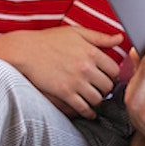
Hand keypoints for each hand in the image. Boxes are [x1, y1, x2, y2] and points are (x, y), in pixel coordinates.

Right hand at [0, 25, 121, 118]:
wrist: (25, 51)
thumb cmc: (48, 40)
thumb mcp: (76, 32)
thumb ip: (100, 37)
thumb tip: (120, 39)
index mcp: (91, 52)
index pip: (114, 69)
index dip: (113, 75)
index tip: (109, 77)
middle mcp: (86, 68)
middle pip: (108, 86)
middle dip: (107, 88)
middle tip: (103, 89)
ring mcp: (76, 82)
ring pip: (98, 99)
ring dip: (98, 100)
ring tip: (95, 98)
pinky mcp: (64, 94)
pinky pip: (83, 108)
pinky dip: (89, 112)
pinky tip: (90, 112)